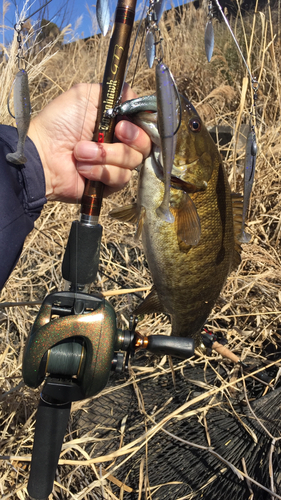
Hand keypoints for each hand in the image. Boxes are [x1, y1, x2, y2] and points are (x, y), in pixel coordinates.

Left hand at [28, 83, 150, 201]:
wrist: (43, 155)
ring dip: (105, 155)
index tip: (125, 122)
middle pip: (145, 144)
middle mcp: (119, 142)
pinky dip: (100, 171)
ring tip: (80, 152)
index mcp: (116, 121)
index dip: (141, 124)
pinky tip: (83, 168)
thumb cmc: (59, 124)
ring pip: (133, 161)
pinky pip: (121, 178)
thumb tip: (134, 96)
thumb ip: (113, 91)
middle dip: (131, 138)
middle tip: (114, 133)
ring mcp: (115, 164)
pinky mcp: (110, 184)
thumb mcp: (85, 95)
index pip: (145, 124)